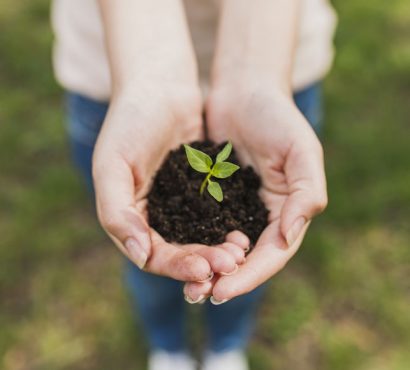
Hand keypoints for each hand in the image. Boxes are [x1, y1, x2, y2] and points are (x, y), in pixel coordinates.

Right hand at [92, 86, 245, 280]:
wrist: (159, 85)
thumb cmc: (129, 121)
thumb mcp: (112, 165)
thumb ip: (116, 212)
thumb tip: (140, 257)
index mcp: (129, 217)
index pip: (152, 255)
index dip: (177, 265)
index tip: (204, 269)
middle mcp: (153, 216)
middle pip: (180, 252)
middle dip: (204, 261)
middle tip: (231, 263)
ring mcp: (178, 204)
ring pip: (200, 237)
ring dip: (218, 248)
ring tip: (240, 252)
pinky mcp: (200, 190)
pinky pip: (214, 215)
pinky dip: (227, 226)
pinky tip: (245, 231)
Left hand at [184, 85, 326, 301]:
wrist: (244, 90)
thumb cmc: (276, 116)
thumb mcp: (301, 150)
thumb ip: (306, 193)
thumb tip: (289, 237)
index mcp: (287, 210)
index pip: (273, 254)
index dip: (251, 274)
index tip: (223, 289)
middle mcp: (262, 215)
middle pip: (246, 258)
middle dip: (224, 278)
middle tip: (198, 295)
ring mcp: (236, 207)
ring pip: (221, 247)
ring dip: (205, 267)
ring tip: (184, 284)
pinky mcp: (213, 197)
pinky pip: (201, 225)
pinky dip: (191, 241)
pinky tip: (174, 252)